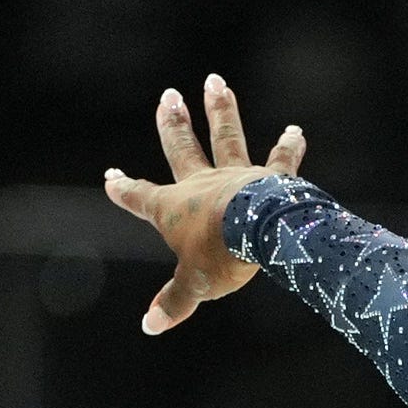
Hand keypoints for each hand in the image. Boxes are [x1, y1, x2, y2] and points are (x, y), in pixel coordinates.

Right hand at [100, 74, 307, 333]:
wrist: (262, 236)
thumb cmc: (221, 258)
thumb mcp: (194, 285)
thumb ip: (174, 303)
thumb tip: (150, 326)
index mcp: (173, 208)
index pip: (140, 197)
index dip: (124, 190)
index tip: (111, 177)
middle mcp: (201, 184)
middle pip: (181, 149)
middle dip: (173, 125)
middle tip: (168, 96)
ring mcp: (237, 176)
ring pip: (226, 137)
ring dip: (220, 109)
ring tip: (216, 81)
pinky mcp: (272, 180)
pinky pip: (281, 160)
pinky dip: (289, 147)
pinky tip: (297, 131)